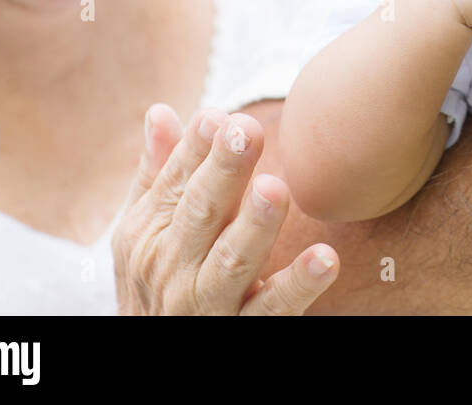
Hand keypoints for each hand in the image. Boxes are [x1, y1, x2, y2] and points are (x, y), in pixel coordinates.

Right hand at [112, 103, 339, 314]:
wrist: (157, 359)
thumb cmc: (157, 282)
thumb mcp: (145, 232)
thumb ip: (157, 174)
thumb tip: (161, 111)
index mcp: (149, 234)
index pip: (176, 182)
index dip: (197, 148)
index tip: (221, 117)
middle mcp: (172, 268)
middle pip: (201, 213)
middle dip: (224, 171)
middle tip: (248, 131)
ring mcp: (207, 304)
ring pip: (233, 261)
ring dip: (255, 225)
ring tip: (278, 188)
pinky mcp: (241, 334)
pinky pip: (273, 309)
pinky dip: (298, 285)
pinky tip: (326, 258)